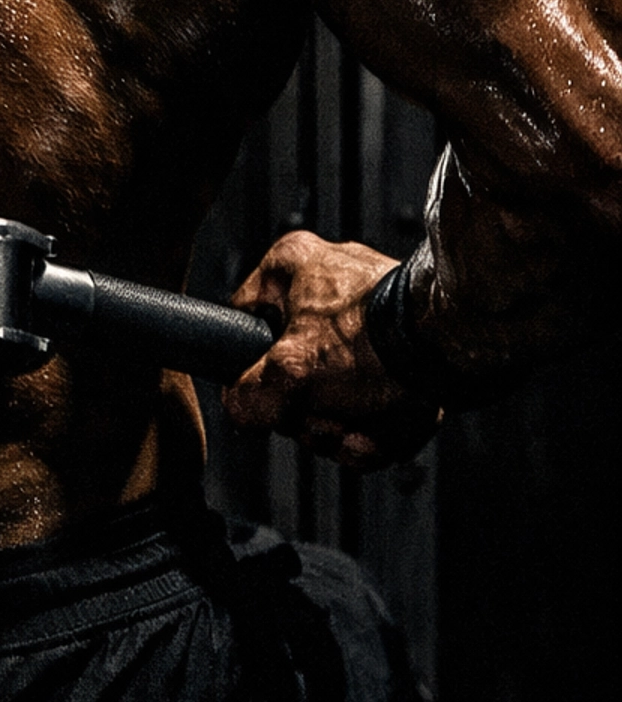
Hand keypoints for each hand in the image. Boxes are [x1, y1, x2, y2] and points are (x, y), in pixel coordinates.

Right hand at [222, 230, 439, 469]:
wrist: (458, 348)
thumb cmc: (379, 339)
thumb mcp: (290, 372)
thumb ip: (249, 396)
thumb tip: (243, 409)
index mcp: (293, 268)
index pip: (245, 320)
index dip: (250, 368)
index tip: (264, 394)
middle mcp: (330, 287)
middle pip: (293, 372)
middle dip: (311, 413)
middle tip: (324, 419)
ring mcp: (369, 322)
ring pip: (335, 394)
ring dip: (343, 427)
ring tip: (360, 430)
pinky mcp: (403, 351)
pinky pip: (372, 400)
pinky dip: (376, 427)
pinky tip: (380, 433)